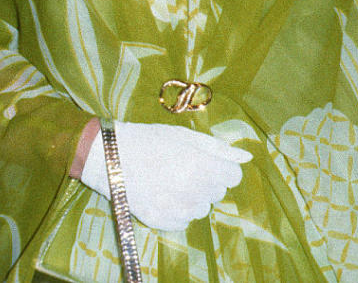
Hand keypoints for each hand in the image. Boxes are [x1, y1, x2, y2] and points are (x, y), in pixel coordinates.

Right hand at [80, 121, 251, 231]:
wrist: (111, 156)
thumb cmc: (149, 139)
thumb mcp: (183, 135)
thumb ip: (218, 147)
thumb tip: (246, 156)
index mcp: (202, 166)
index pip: (233, 176)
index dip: (221, 167)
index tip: (205, 160)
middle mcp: (194, 191)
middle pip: (218, 192)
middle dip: (206, 180)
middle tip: (181, 166)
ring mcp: (179, 210)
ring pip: (201, 207)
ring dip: (192, 195)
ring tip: (168, 178)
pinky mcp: (165, 222)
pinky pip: (184, 219)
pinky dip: (176, 208)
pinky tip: (159, 191)